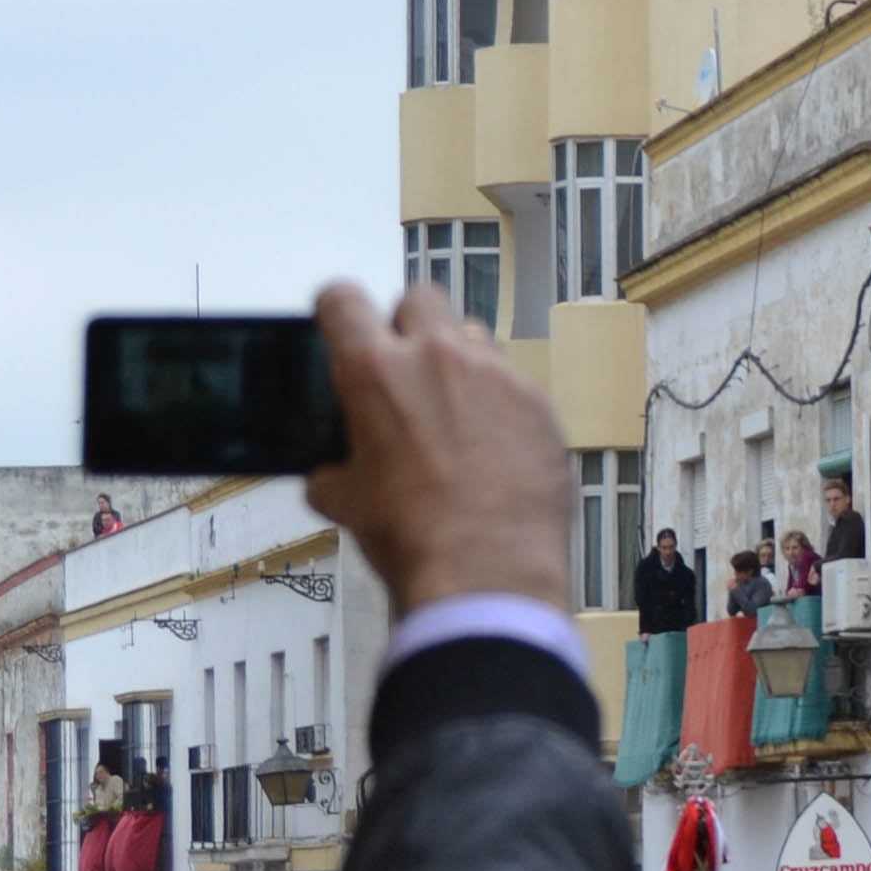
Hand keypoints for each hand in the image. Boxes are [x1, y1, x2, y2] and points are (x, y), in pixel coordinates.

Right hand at [303, 278, 573, 617]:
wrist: (486, 571)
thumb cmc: (416, 538)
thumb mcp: (347, 503)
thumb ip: (335, 472)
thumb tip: (331, 479)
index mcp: (375, 371)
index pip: (343, 300)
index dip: (339, 310)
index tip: (343, 322)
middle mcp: (438, 359)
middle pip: (421, 299)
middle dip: (409, 323)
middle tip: (406, 365)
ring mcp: (497, 376)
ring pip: (474, 337)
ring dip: (460, 360)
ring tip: (455, 409)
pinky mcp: (540, 404)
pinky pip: (516, 384)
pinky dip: (502, 403)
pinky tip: (496, 445)